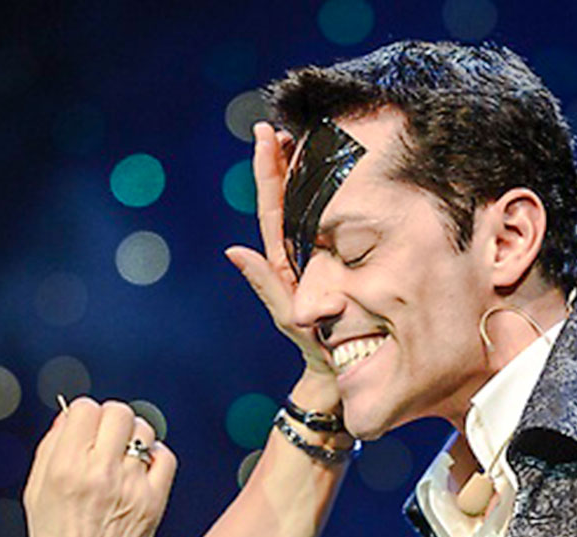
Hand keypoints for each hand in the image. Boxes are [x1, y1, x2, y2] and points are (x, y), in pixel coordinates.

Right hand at [23, 399, 176, 536]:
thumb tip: (71, 412)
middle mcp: (99, 475)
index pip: (85, 408)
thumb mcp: (35, 492)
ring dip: (133, 437)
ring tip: (122, 457)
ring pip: (144, 431)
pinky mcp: (154, 502)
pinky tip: (140, 469)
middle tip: (106, 439)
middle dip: (110, 419)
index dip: (83, 415)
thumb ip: (51, 446)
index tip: (83, 430)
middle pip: (118, 412)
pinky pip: (165, 456)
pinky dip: (155, 456)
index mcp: (64, 469)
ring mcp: (130, 488)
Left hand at [224, 122, 334, 377]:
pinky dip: (330, 192)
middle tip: (283, 124)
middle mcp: (300, 251)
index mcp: (283, 259)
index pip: (273, 206)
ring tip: (305, 135)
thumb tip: (233, 249)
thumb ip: (264, 283)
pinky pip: (332, 219)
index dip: (268, 171)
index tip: (266, 135)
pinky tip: (337, 170)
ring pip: (309, 204)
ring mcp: (320, 254)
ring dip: (306, 170)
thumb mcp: (288, 317)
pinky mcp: (341, 260)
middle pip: (289, 197)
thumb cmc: (316, 350)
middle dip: (285, 160)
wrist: (343, 372)